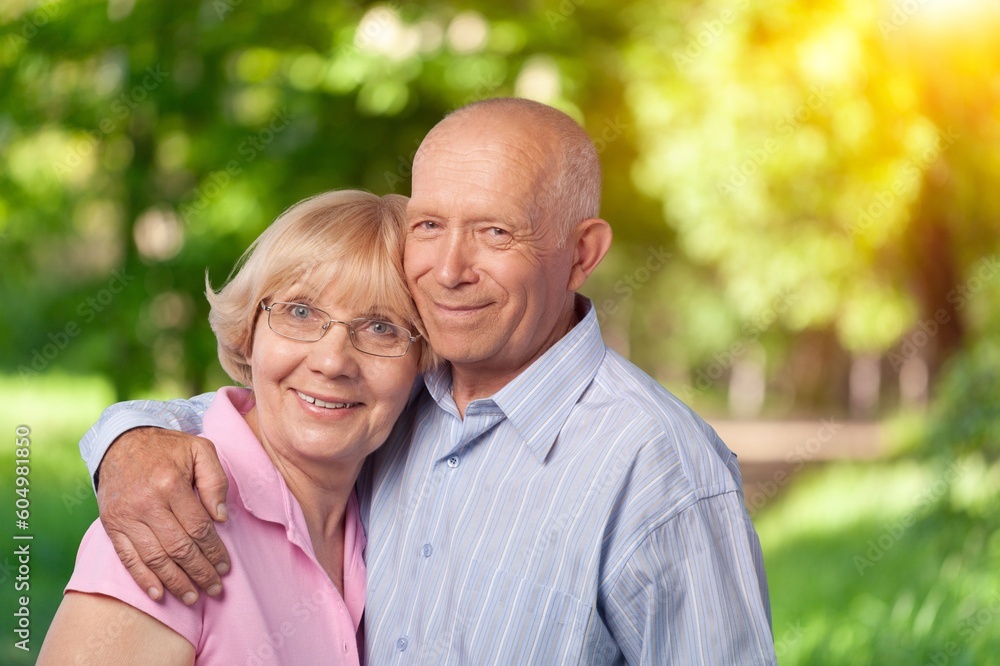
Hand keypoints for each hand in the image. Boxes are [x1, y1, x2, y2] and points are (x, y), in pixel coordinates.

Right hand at [96, 427, 230, 604]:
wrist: (122, 442)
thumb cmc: (168, 448)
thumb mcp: (200, 450)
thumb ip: (215, 480)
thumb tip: (221, 518)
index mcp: (171, 484)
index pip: (198, 527)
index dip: (213, 550)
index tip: (225, 566)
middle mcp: (147, 503)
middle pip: (178, 547)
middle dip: (199, 572)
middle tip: (215, 588)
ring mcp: (126, 516)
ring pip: (154, 557)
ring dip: (175, 582)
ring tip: (193, 598)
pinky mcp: (111, 524)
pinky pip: (127, 557)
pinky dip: (143, 578)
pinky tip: (159, 594)